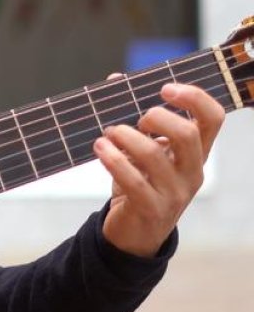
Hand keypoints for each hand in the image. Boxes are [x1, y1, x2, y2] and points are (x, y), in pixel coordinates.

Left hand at [94, 82, 224, 256]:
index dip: (194, 97)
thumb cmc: (139, 182)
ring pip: (155, 155)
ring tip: (107, 133)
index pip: (213, 118)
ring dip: (125, 136)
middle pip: (187, 134)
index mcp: (195, 152)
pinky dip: (113, 159)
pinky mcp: (152, 209)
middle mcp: (192, 171)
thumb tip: (116, 79)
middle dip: (155, 117)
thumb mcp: (141, 150)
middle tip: (134, 119)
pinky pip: (133, 180)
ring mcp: (175, 192)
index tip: (165, 87)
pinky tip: (99, 148)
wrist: (133, 233)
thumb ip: (134, 116)